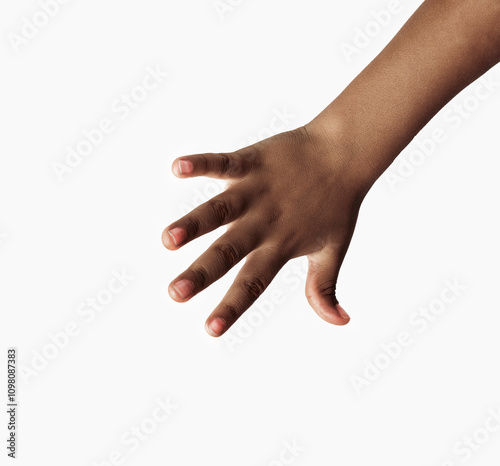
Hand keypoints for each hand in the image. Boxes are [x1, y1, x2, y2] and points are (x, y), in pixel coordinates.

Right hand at [162, 123, 368, 336]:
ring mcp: (257, 191)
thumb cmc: (338, 205)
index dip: (233, 306)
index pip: (253, 282)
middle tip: (175, 293)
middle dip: (201, 273)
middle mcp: (264, 222)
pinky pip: (224, 163)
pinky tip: (177, 167)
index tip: (210, 330)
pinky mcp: (253, 162)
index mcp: (281, 245)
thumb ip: (325, 287)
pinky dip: (201, 164)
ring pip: (220, 209)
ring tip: (169, 239)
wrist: (346, 155)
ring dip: (194, 223)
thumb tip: (339, 321)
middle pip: (228, 250)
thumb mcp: (334, 250)